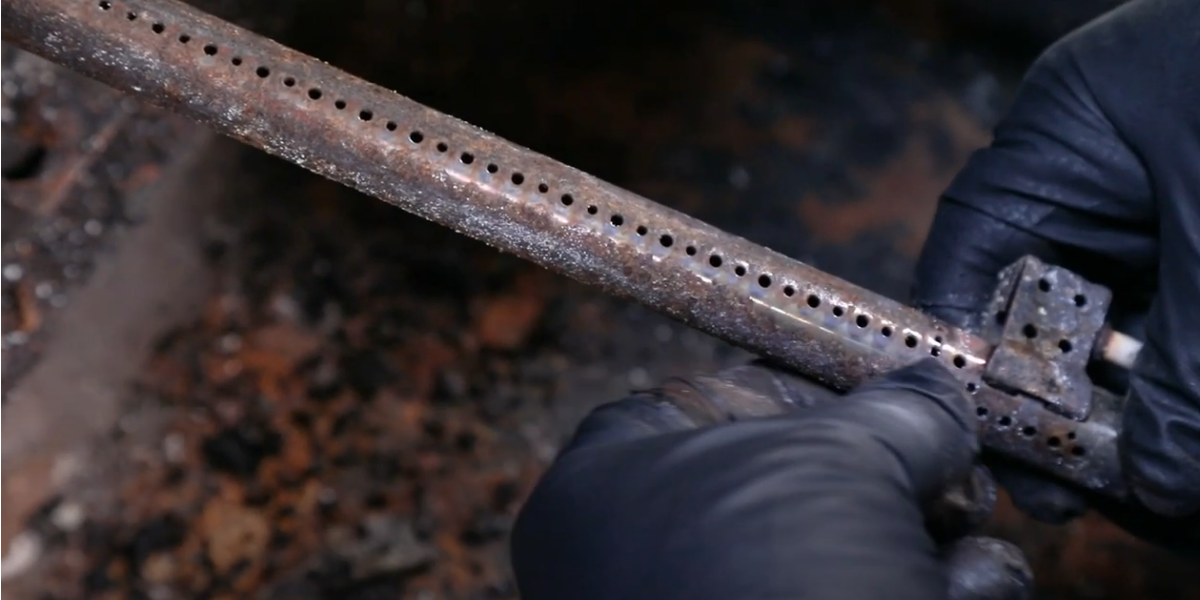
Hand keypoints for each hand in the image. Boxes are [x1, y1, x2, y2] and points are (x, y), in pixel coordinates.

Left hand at [510, 360, 1031, 599]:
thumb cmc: (767, 588)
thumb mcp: (842, 462)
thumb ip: (893, 413)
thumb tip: (931, 396)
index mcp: (605, 485)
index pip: (701, 398)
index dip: (802, 389)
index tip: (882, 395)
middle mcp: (640, 556)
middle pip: (782, 480)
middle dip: (886, 474)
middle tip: (944, 470)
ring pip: (828, 553)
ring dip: (918, 539)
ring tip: (962, 535)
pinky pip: (849, 599)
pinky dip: (924, 592)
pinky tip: (967, 587)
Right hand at [912, 0, 1199, 527]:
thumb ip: (1190, 358)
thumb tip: (1159, 479)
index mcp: (1053, 148)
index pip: (968, 265)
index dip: (966, 357)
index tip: (991, 440)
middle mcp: (1094, 184)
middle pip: (1049, 311)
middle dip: (1069, 397)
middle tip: (1086, 481)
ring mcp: (1162, 210)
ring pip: (1128, 329)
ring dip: (1141, 399)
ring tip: (1154, 472)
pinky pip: (1182, 322)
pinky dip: (1190, 374)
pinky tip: (1188, 427)